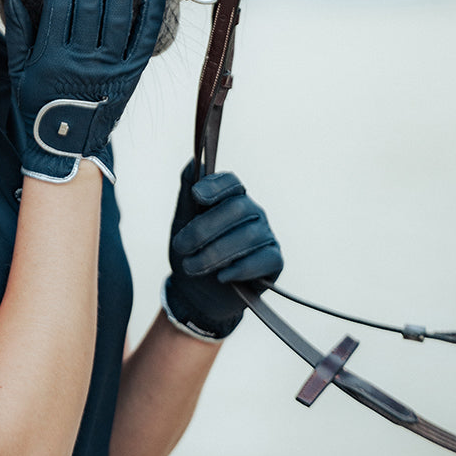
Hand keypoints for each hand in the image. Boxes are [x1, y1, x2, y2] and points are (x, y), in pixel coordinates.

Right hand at [5, 0, 165, 183]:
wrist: (66, 147)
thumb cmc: (39, 107)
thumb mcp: (19, 72)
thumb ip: (19, 32)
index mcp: (51, 58)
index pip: (59, 5)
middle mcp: (81, 62)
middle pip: (90, 5)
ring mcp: (109, 69)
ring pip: (117, 17)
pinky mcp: (130, 77)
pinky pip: (143, 41)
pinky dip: (151, 16)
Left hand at [164, 162, 282, 339]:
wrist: (199, 294)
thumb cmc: (192, 252)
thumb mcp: (183, 222)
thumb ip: (187, 191)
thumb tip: (193, 161)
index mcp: (231, 198)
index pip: (231, 182)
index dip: (216, 186)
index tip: (197, 196)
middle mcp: (253, 212)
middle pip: (237, 209)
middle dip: (205, 229)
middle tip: (181, 246)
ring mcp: (266, 235)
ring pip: (248, 236)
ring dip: (216, 253)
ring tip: (192, 267)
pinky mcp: (274, 261)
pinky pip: (264, 259)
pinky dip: (241, 267)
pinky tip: (222, 276)